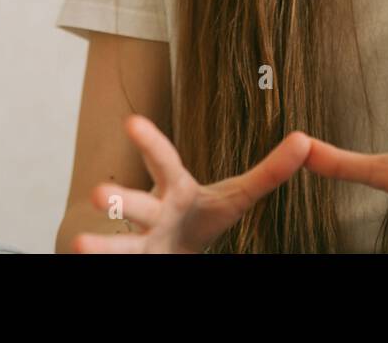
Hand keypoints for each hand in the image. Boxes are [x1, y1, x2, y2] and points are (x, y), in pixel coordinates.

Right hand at [70, 115, 311, 252]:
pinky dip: (102, 265)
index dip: (150, 142)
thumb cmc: (202, 213)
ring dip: (101, 245)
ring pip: (119, 246)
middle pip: (136, 206)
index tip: (132, 121)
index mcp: (176, 189)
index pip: (164, 161)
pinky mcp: (137, 264)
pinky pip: (118, 267)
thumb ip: (270, 172)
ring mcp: (139, 244)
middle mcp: (151, 214)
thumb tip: (307, 141)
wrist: (172, 246)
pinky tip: (81, 259)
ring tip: (81, 246)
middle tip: (102, 194)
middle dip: (120, 199)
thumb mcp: (236, 194)